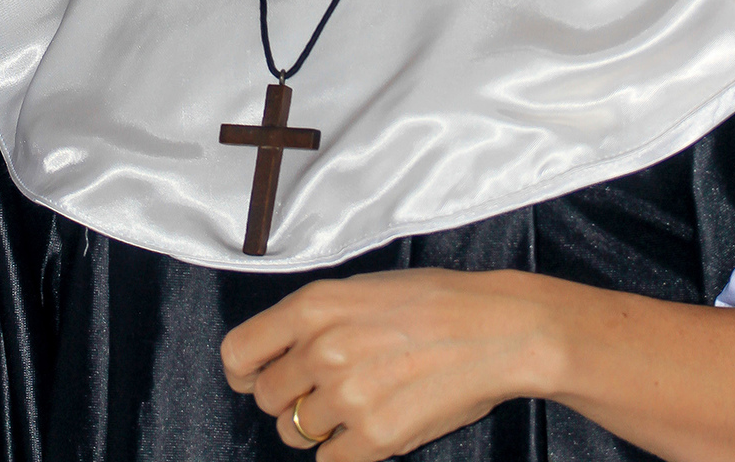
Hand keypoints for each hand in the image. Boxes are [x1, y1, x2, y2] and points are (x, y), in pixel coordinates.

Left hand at [220, 268, 552, 459]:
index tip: (255, 377)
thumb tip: (276, 354)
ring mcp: (348, 396)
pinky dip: (345, 451)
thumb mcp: (360, 289)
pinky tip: (372, 426)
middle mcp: (322, 350)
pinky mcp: (377, 436)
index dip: (243, 371)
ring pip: (295, 432)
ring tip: (358, 401)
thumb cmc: (433, 302)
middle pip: (266, 398)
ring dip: (319, 425)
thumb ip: (312, 319)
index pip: (238, 352)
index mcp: (313, 306)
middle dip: (289, 398)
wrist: (497, 329)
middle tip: (324, 389)